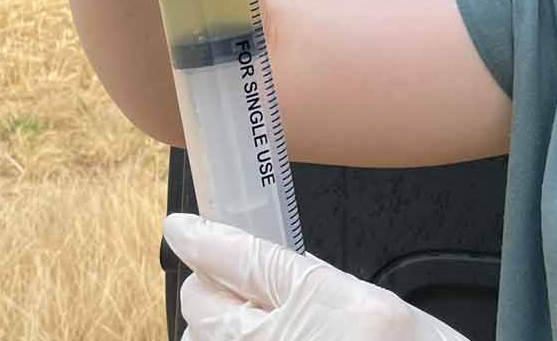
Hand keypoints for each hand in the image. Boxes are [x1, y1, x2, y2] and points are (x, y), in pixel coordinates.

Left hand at [165, 214, 471, 340]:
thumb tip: (262, 266)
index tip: (182, 227)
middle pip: (202, 302)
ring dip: (217, 327)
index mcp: (319, 302)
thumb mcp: (374, 308)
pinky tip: (276, 336)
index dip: (204, 238)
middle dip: (210, 285)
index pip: (238, 258)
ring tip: (260, 324)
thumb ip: (315, 282)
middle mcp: (279, 340)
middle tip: (238, 281)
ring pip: (203, 340)